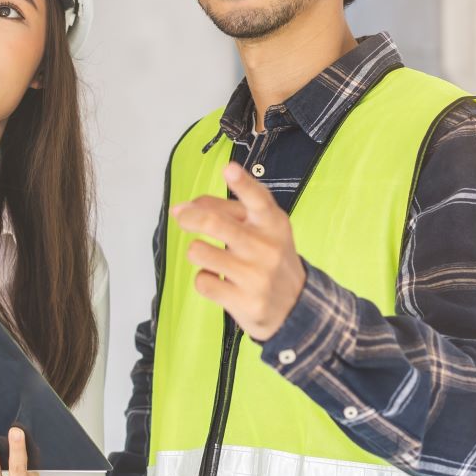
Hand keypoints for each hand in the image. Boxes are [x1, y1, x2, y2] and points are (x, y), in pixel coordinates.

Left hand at [171, 161, 305, 340]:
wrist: (295, 306)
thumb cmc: (268, 257)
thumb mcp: (260, 229)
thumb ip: (226, 211)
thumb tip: (184, 206)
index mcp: (273, 223)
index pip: (259, 200)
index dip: (242, 184)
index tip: (228, 169)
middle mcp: (267, 248)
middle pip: (214, 223)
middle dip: (189, 216)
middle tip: (180, 215)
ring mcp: (256, 276)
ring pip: (200, 252)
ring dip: (196, 251)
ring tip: (209, 256)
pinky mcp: (244, 301)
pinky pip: (202, 281)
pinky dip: (204, 279)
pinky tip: (220, 281)